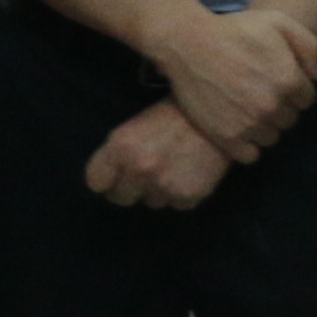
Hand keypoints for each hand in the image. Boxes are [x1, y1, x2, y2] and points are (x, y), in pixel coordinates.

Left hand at [85, 101, 229, 209]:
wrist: (220, 112)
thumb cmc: (175, 113)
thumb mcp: (136, 126)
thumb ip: (119, 154)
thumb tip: (111, 181)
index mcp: (121, 146)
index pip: (96, 182)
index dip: (106, 178)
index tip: (115, 175)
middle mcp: (138, 168)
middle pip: (120, 198)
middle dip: (131, 187)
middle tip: (147, 171)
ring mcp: (163, 184)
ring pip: (150, 202)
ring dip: (159, 190)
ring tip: (174, 166)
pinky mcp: (187, 196)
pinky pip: (177, 205)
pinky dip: (184, 193)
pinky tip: (191, 172)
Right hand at [155, 3, 316, 158]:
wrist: (188, 44)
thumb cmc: (234, 29)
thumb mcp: (278, 21)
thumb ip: (308, 46)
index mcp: (289, 80)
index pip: (307, 99)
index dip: (294, 90)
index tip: (277, 81)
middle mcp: (273, 106)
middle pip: (290, 120)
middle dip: (281, 108)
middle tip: (260, 93)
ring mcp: (250, 124)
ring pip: (272, 138)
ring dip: (265, 126)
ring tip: (248, 109)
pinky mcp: (227, 138)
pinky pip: (251, 155)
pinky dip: (248, 145)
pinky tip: (239, 127)